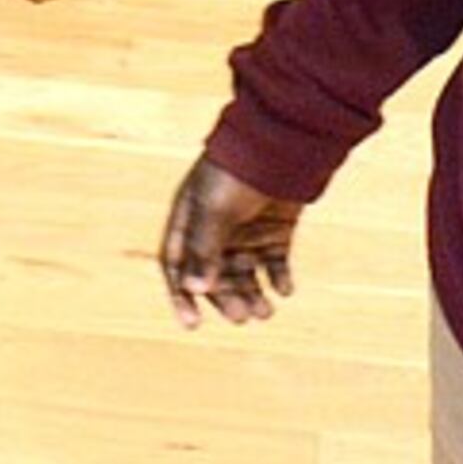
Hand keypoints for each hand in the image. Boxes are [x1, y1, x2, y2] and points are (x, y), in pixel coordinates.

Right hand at [159, 154, 300, 329]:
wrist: (282, 140)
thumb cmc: (238, 171)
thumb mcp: (215, 211)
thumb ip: (205, 251)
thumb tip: (194, 290)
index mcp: (190, 219)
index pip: (177, 265)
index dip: (181, 293)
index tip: (193, 323)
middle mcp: (215, 228)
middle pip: (214, 276)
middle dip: (226, 299)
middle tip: (242, 317)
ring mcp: (246, 230)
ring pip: (245, 274)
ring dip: (252, 295)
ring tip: (265, 312)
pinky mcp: (275, 230)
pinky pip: (273, 263)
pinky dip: (278, 279)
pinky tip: (285, 289)